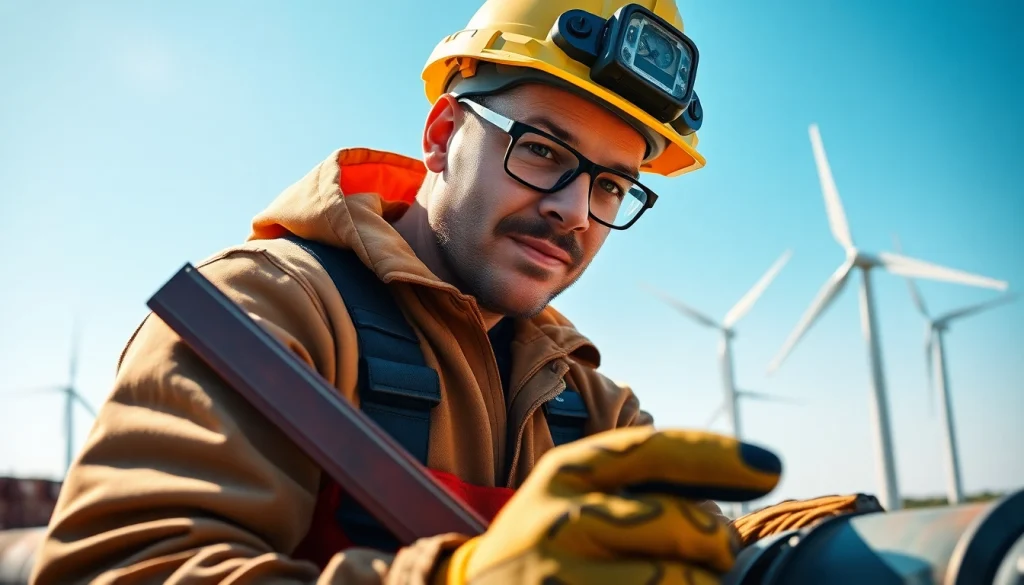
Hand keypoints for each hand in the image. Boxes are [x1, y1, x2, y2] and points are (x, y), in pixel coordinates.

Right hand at [435, 426, 780, 583]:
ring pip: (678, 581)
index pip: (655, 450)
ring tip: (689, 582)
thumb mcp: (576, 497)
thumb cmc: (549, 545)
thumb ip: (644, 487)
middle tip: (714, 558)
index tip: (771, 467)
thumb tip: (745, 485)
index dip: (719, 456)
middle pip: (681, 524)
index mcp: (568, 472)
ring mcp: (559, 576)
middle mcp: (561, 519)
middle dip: (715, 545)